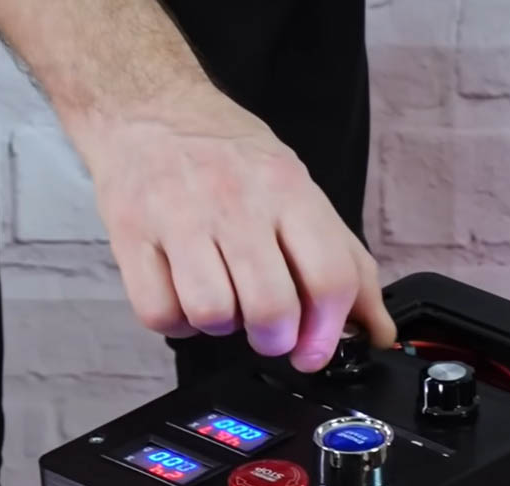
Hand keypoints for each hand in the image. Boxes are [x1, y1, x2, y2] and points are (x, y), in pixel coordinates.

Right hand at [76, 81, 394, 371]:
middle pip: (271, 307)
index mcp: (288, 190)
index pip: (330, 276)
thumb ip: (345, 263)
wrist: (149, 109)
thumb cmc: (230, 160)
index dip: (327, 332)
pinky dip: (176, 321)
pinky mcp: (132, 235)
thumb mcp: (299, 194)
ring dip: (220, 327)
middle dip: (274, 338)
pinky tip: (183, 296)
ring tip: (220, 300)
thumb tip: (377, 331)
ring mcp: (179, 216)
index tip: (315, 352)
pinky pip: (160, 314)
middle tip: (266, 329)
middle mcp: (236, 201)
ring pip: (212, 314)